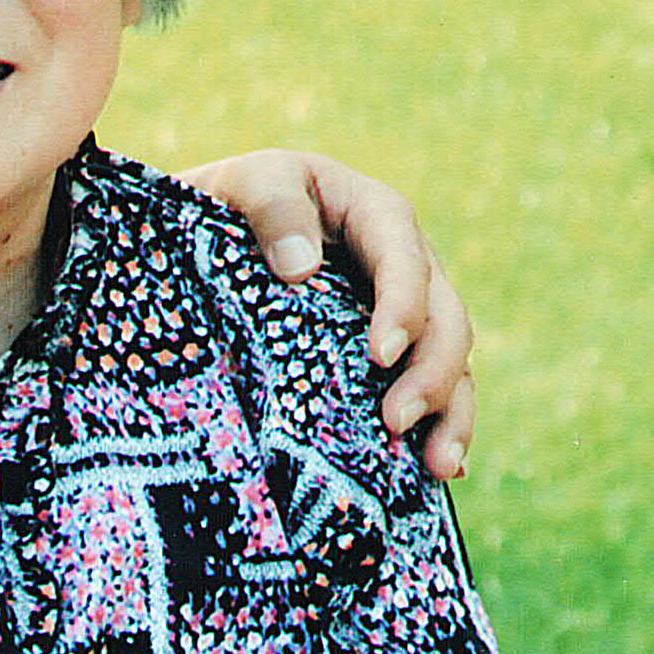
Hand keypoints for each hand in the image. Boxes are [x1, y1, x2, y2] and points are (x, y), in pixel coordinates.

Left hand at [176, 148, 476, 478]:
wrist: (202, 237)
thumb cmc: (226, 202)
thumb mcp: (242, 184)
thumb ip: (272, 207)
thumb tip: (301, 268)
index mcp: (374, 213)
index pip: (403, 257)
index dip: (401, 306)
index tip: (380, 355)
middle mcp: (404, 263)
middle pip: (444, 316)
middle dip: (431, 372)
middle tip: (395, 422)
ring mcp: (402, 312)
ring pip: (451, 360)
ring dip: (450, 411)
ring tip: (437, 463)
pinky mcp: (388, 353)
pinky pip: (433, 387)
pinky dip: (442, 425)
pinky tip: (439, 469)